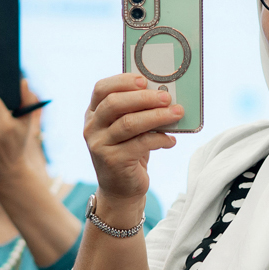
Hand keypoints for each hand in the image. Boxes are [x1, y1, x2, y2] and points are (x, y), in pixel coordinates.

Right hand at [84, 74, 180, 218]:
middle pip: (115, 103)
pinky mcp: (113, 161)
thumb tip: (164, 94)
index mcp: (93, 113)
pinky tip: (170, 141)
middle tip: (167, 97)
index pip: (102, 89)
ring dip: (156, 116)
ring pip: (129, 123)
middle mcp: (92, 128)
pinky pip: (140, 144)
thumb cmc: (129, 151)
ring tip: (176, 113)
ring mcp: (99, 145)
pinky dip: (159, 139)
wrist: (121, 189)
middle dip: (144, 98)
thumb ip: (136, 111)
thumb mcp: (128, 129)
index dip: (123, 81)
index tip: (144, 80)